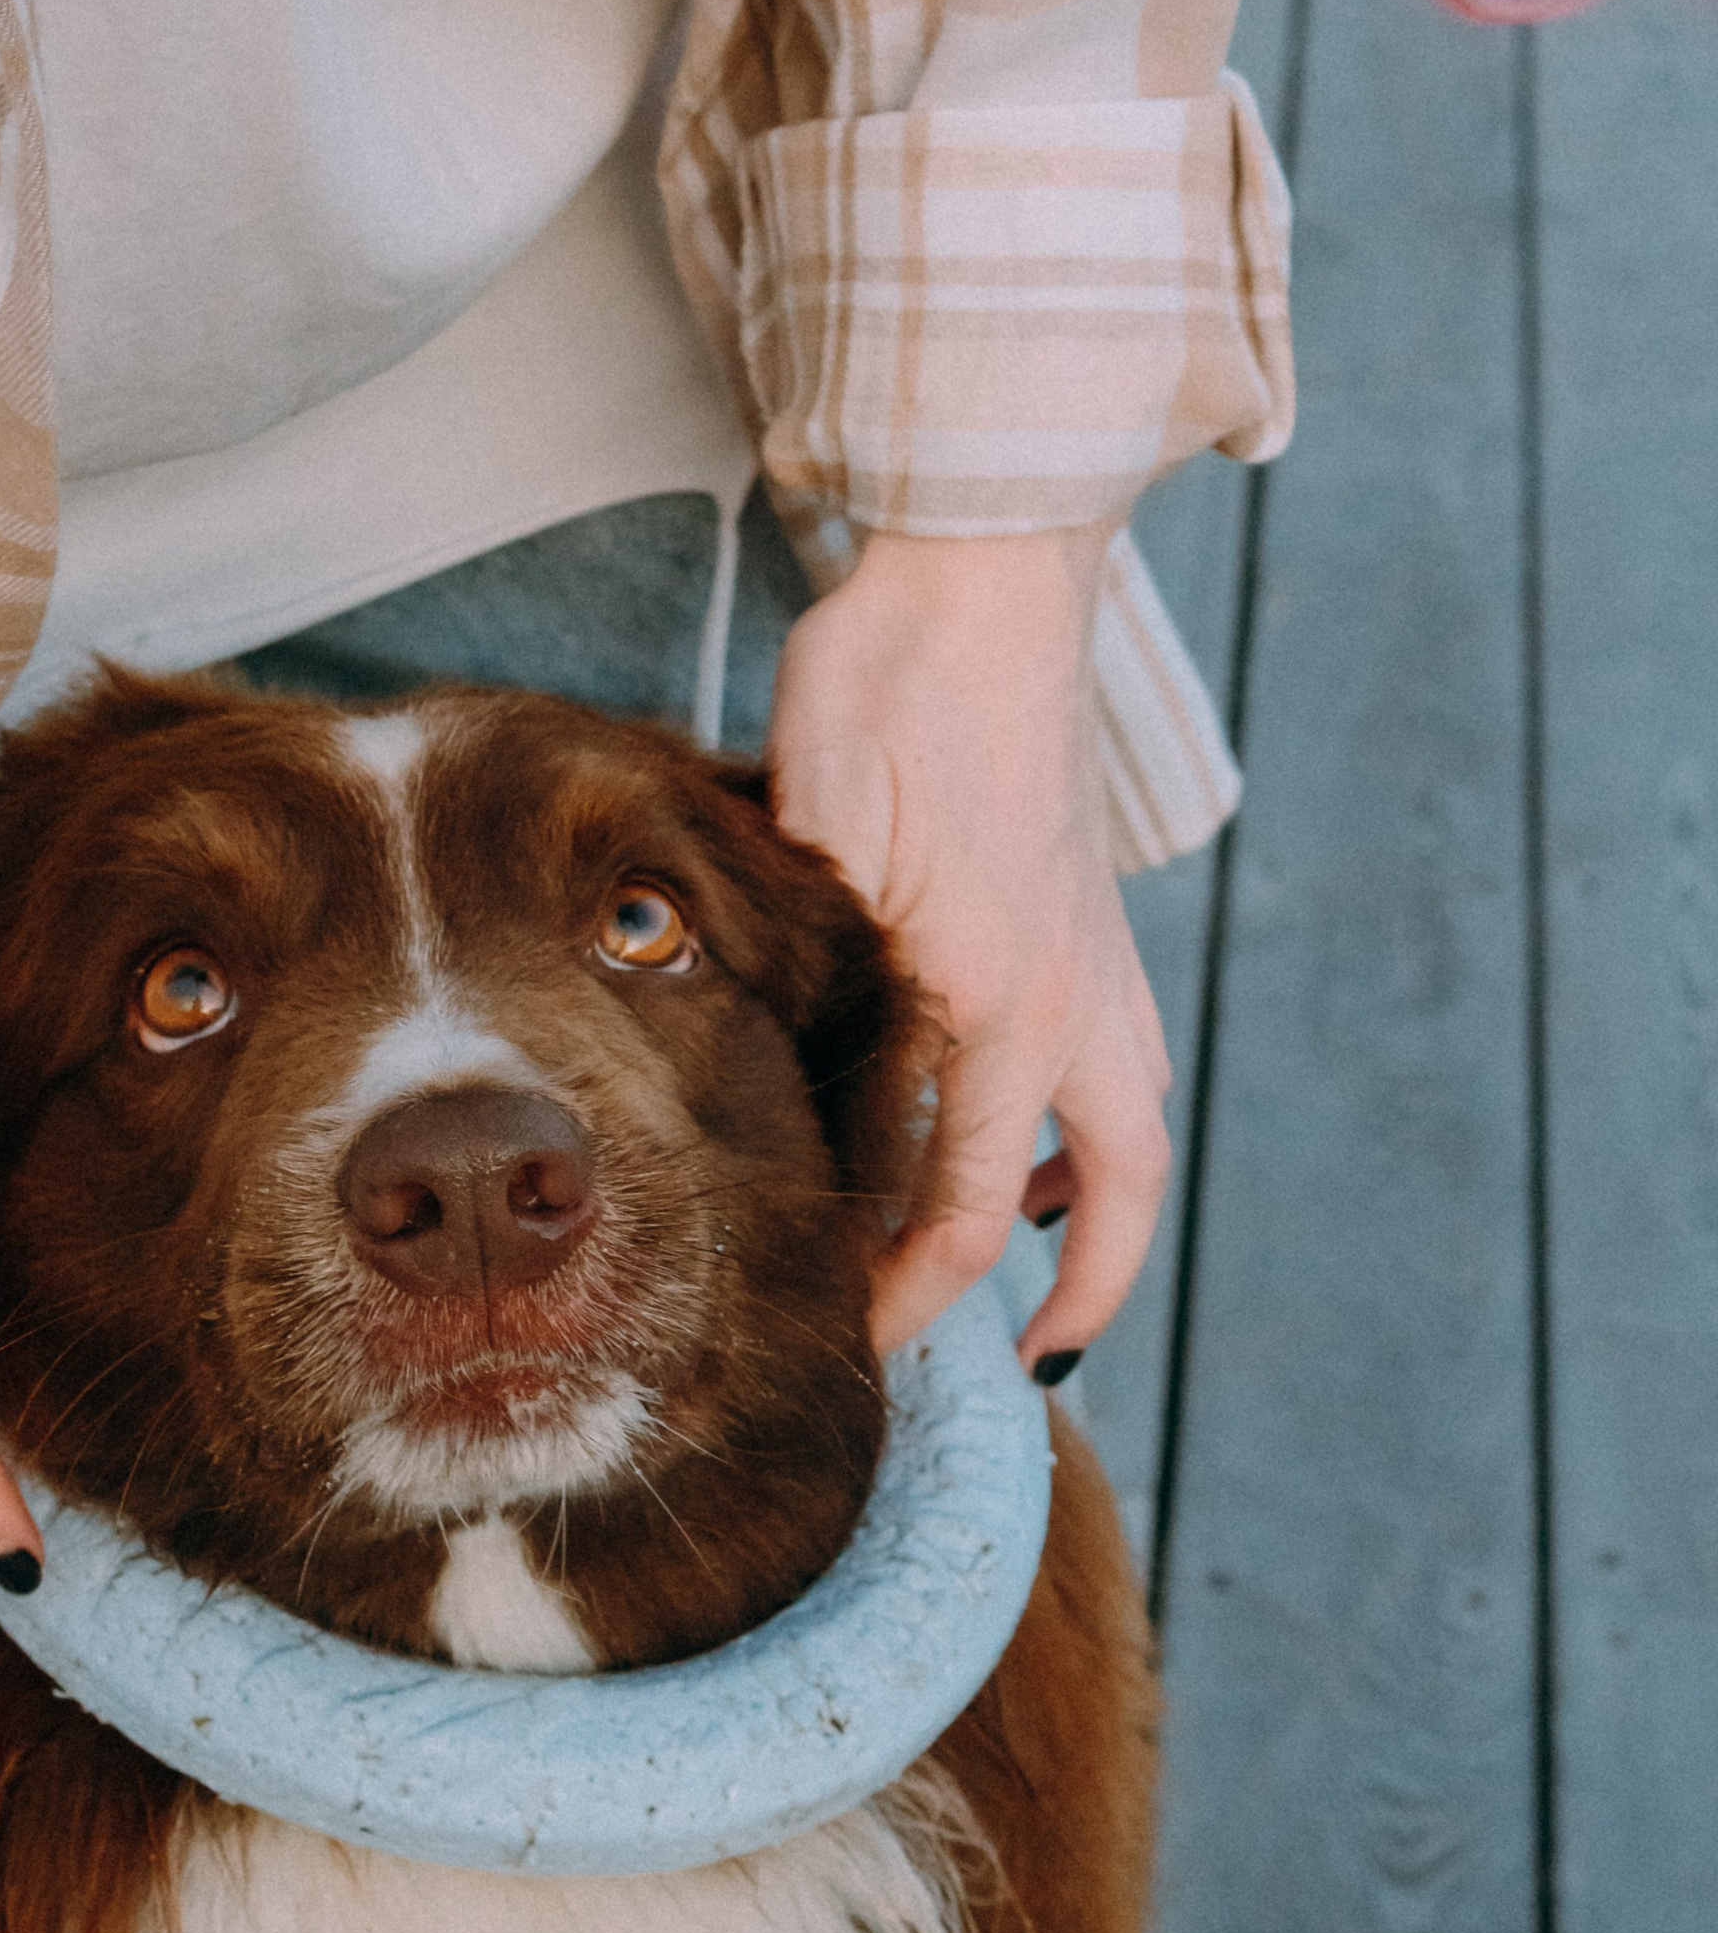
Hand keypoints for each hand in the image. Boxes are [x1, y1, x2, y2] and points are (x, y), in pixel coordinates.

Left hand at [766, 524, 1171, 1373]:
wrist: (979, 572)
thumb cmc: (885, 687)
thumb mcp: (822, 843)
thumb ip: (830, 986)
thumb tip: (798, 1106)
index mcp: (1002, 996)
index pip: (972, 1204)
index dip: (914, 1295)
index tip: (856, 1344)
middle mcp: (1075, 991)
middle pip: (1117, 1194)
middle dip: (1076, 1295)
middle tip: (1016, 1361)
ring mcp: (1100, 950)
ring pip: (1135, 1123)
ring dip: (1098, 1207)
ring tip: (1039, 1260)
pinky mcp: (1093, 912)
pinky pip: (1120, 1053)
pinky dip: (1093, 1118)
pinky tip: (1038, 1126)